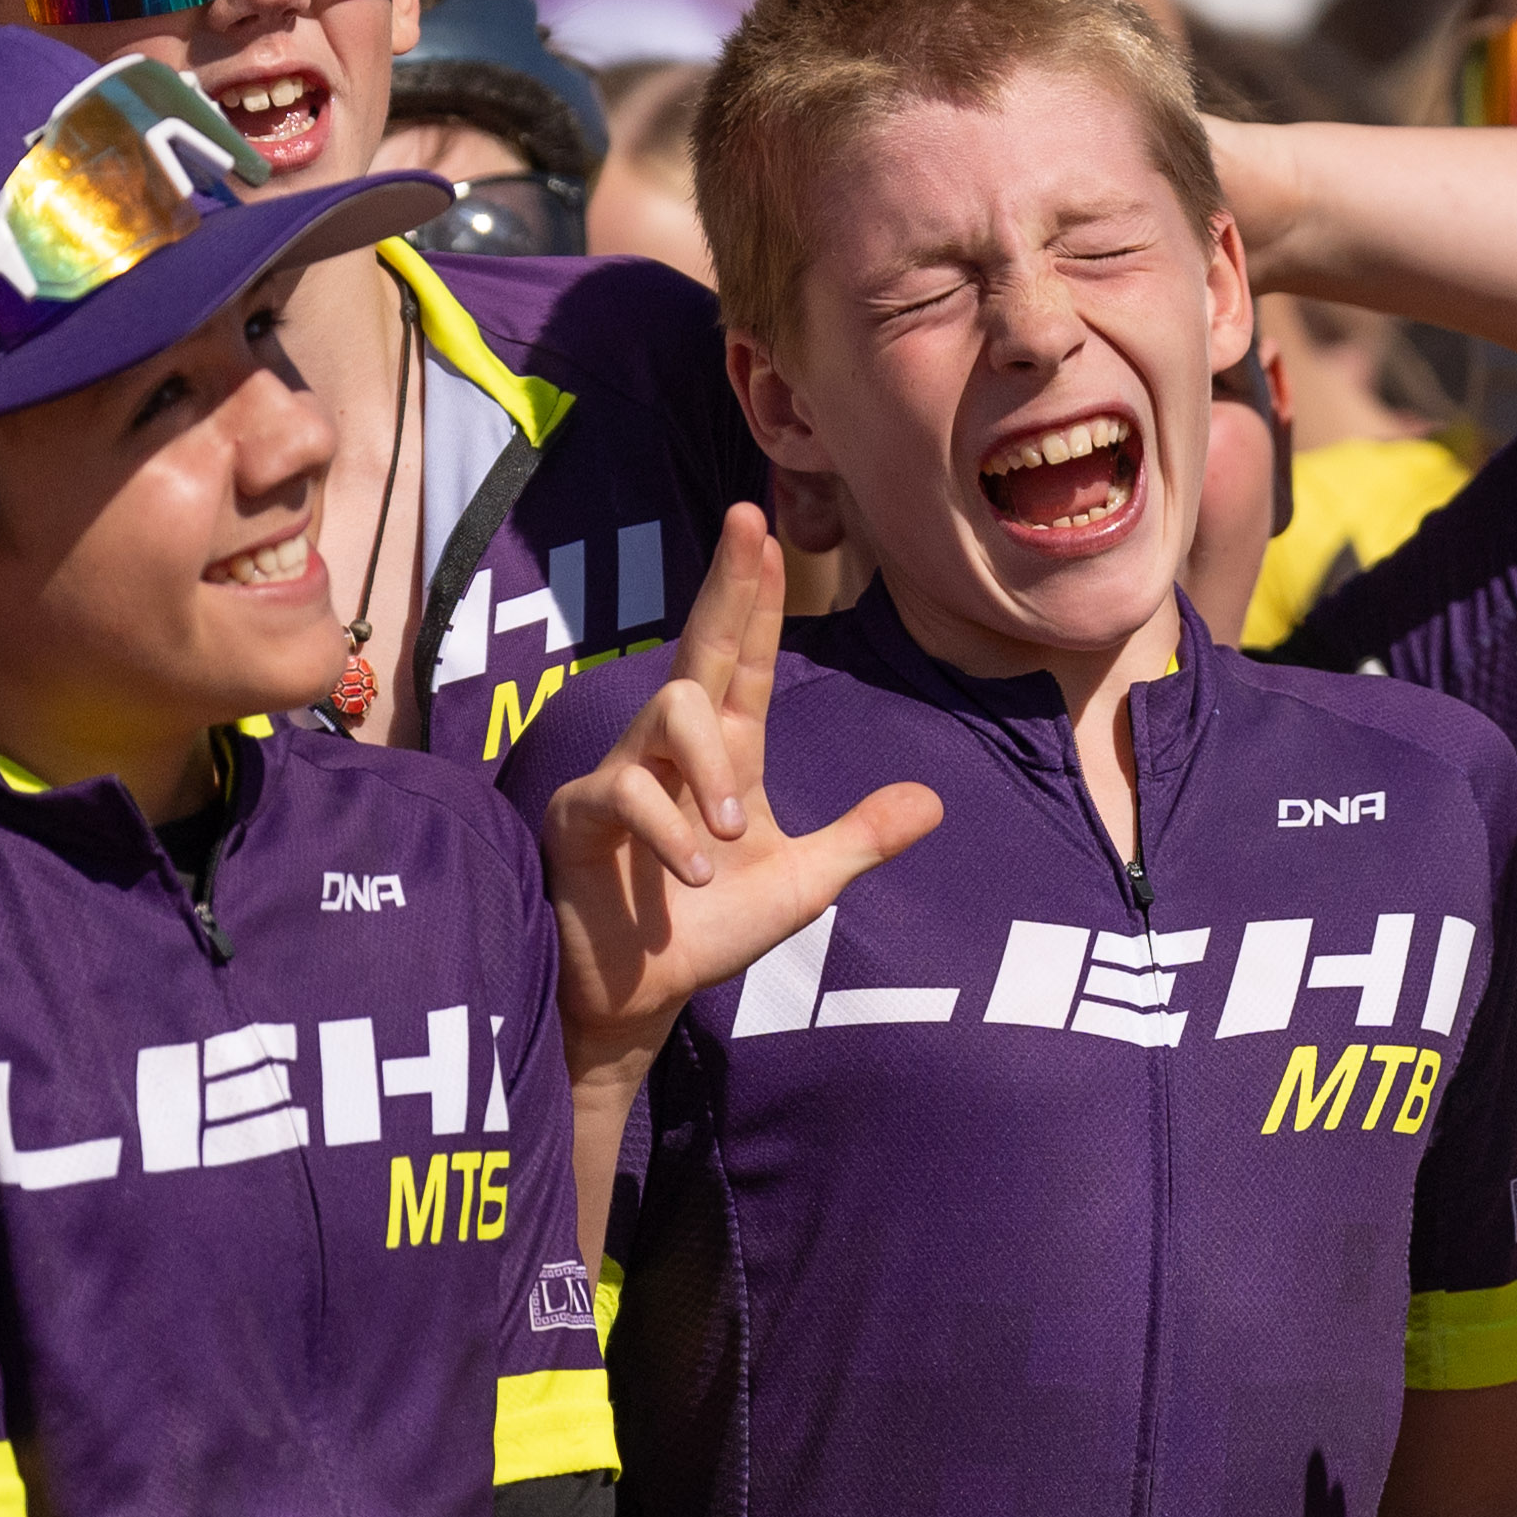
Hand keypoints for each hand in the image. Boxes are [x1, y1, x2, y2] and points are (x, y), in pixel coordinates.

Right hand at [541, 505, 939, 1066]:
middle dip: (726, 583)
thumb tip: (934, 800)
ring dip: (712, 768)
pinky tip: (696, 876)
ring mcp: (622, 775)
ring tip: (734, 835)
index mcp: (726, 753)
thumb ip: (860, 840)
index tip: (764, 526)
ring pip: (670, 708)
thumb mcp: (803, 886)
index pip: (745, 658)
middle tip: (749, 518)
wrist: (642, 999)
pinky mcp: (582, 815)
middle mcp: (671, 749)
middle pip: (701, 645)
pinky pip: (626, 793)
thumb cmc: (708, 932)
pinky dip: (672, 831)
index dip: (755, 595)